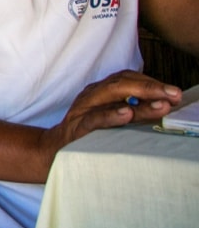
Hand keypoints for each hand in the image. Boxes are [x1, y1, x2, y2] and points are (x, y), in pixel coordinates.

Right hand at [39, 70, 181, 159]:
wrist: (55, 149)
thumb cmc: (88, 134)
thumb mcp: (112, 118)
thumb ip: (133, 110)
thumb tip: (164, 105)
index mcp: (101, 92)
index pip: (127, 78)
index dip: (151, 82)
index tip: (174, 91)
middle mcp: (92, 96)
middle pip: (121, 83)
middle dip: (150, 87)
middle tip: (173, 94)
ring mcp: (83, 109)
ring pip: (110, 96)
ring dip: (138, 98)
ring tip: (161, 103)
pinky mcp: (77, 126)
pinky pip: (94, 118)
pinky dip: (110, 115)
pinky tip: (126, 114)